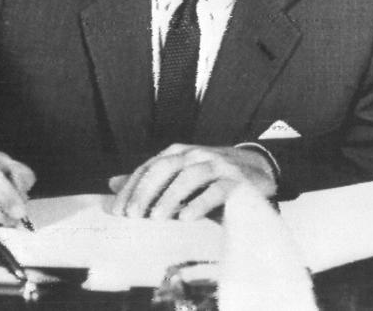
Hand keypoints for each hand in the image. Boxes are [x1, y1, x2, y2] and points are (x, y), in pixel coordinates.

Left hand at [109, 144, 276, 220]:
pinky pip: (216, 191)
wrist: (259, 172)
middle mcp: (197, 155)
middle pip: (165, 167)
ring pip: (189, 177)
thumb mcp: (179, 176)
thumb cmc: (213, 178)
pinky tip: (187, 218)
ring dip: (170, 198)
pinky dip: (199, 204)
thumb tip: (112, 183)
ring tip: (157, 218)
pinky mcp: (236, 181)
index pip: (149, 167)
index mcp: (180, 153)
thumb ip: (149, 180)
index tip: (119, 211)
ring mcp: (218, 166)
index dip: (132, 188)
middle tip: (134, 215)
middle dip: (146, 191)